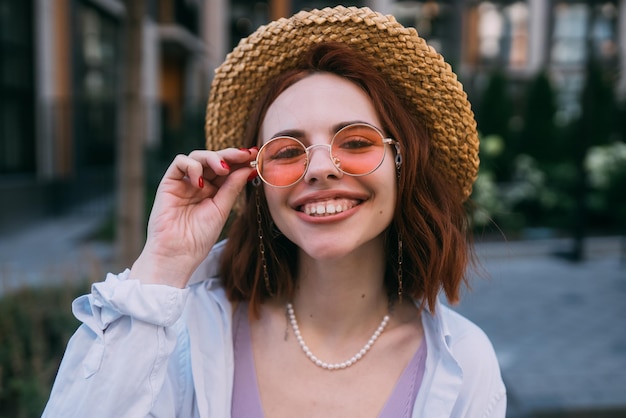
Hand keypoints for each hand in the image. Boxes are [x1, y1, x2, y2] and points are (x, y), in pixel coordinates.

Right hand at [129, 147, 256, 286]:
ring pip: (198, 156)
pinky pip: (179, 162)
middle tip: (245, 154)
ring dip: (213, 158)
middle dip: (231, 154)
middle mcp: (199, 184)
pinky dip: (192, 166)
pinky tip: (200, 181)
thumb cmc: (199, 237)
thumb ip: (232, 187)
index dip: (241, 161)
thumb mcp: (222, 209)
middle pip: (214, 159)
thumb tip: (249, 167)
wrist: (177, 254)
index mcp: (214, 191)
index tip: (256, 155)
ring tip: (223, 169)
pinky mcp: (169, 183)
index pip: (228, 169)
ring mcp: (184, 182)